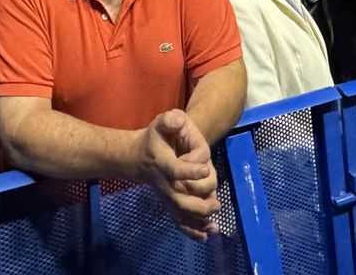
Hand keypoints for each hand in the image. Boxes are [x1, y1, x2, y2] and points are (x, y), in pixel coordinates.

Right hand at [137, 110, 218, 239]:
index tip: (206, 168)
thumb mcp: (160, 123)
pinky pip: (179, 220)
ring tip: (214, 223)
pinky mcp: (170, 202)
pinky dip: (191, 230)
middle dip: (199, 205)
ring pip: (182, 212)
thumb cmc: (155, 138)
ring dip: (198, 220)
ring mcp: (167, 195)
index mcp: (163, 163)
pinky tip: (206, 235)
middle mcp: (165, 182)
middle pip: (180, 199)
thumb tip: (179, 121)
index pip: (176, 170)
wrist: (138, 158)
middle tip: (216, 204)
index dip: (191, 170)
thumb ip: (169, 120)